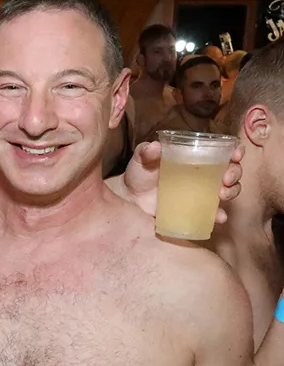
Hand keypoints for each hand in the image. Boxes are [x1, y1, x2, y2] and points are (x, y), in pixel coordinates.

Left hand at [121, 139, 242, 223]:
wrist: (131, 198)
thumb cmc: (140, 173)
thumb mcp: (141, 158)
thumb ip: (146, 151)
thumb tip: (154, 147)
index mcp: (197, 157)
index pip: (223, 151)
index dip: (235, 151)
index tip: (235, 154)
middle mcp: (204, 174)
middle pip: (231, 171)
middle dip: (235, 173)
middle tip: (226, 178)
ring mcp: (201, 193)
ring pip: (228, 191)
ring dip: (232, 192)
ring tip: (222, 194)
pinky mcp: (195, 210)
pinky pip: (212, 213)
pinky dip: (219, 216)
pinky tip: (219, 217)